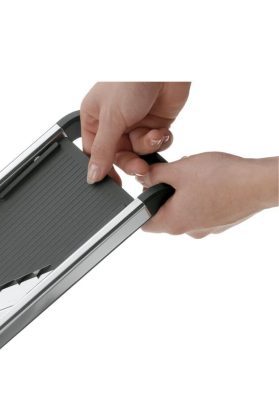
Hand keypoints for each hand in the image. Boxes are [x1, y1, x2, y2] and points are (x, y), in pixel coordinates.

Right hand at [80, 82, 189, 184]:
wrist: (164, 62)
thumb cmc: (130, 80)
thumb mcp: (111, 118)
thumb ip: (102, 151)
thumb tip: (91, 176)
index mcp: (94, 119)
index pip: (94, 154)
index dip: (104, 169)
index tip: (113, 183)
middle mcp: (113, 124)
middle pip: (118, 156)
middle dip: (131, 161)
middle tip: (140, 166)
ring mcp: (134, 124)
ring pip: (138, 152)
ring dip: (147, 147)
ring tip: (154, 135)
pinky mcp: (155, 123)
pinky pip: (155, 144)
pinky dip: (160, 140)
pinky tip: (162, 130)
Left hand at [140, 153, 277, 237]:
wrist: (259, 183)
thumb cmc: (220, 178)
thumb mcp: (179, 170)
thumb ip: (155, 174)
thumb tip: (142, 177)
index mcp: (174, 223)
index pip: (145, 223)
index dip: (142, 206)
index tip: (147, 190)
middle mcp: (189, 231)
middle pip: (165, 214)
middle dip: (166, 193)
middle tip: (174, 174)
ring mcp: (206, 229)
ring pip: (184, 210)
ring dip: (184, 193)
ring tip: (195, 176)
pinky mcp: (220, 223)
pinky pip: (202, 210)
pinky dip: (200, 197)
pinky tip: (210, 182)